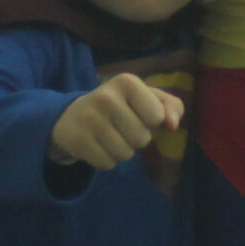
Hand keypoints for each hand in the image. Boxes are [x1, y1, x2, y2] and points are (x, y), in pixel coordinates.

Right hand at [50, 73, 184, 171]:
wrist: (71, 116)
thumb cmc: (119, 107)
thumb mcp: (146, 99)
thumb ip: (170, 107)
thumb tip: (173, 125)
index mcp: (127, 82)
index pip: (157, 117)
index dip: (151, 122)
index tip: (136, 113)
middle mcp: (106, 96)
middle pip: (143, 139)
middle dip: (135, 139)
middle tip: (119, 127)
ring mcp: (90, 118)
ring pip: (126, 154)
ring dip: (121, 151)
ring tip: (107, 137)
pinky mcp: (78, 139)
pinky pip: (107, 163)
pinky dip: (105, 160)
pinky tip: (96, 145)